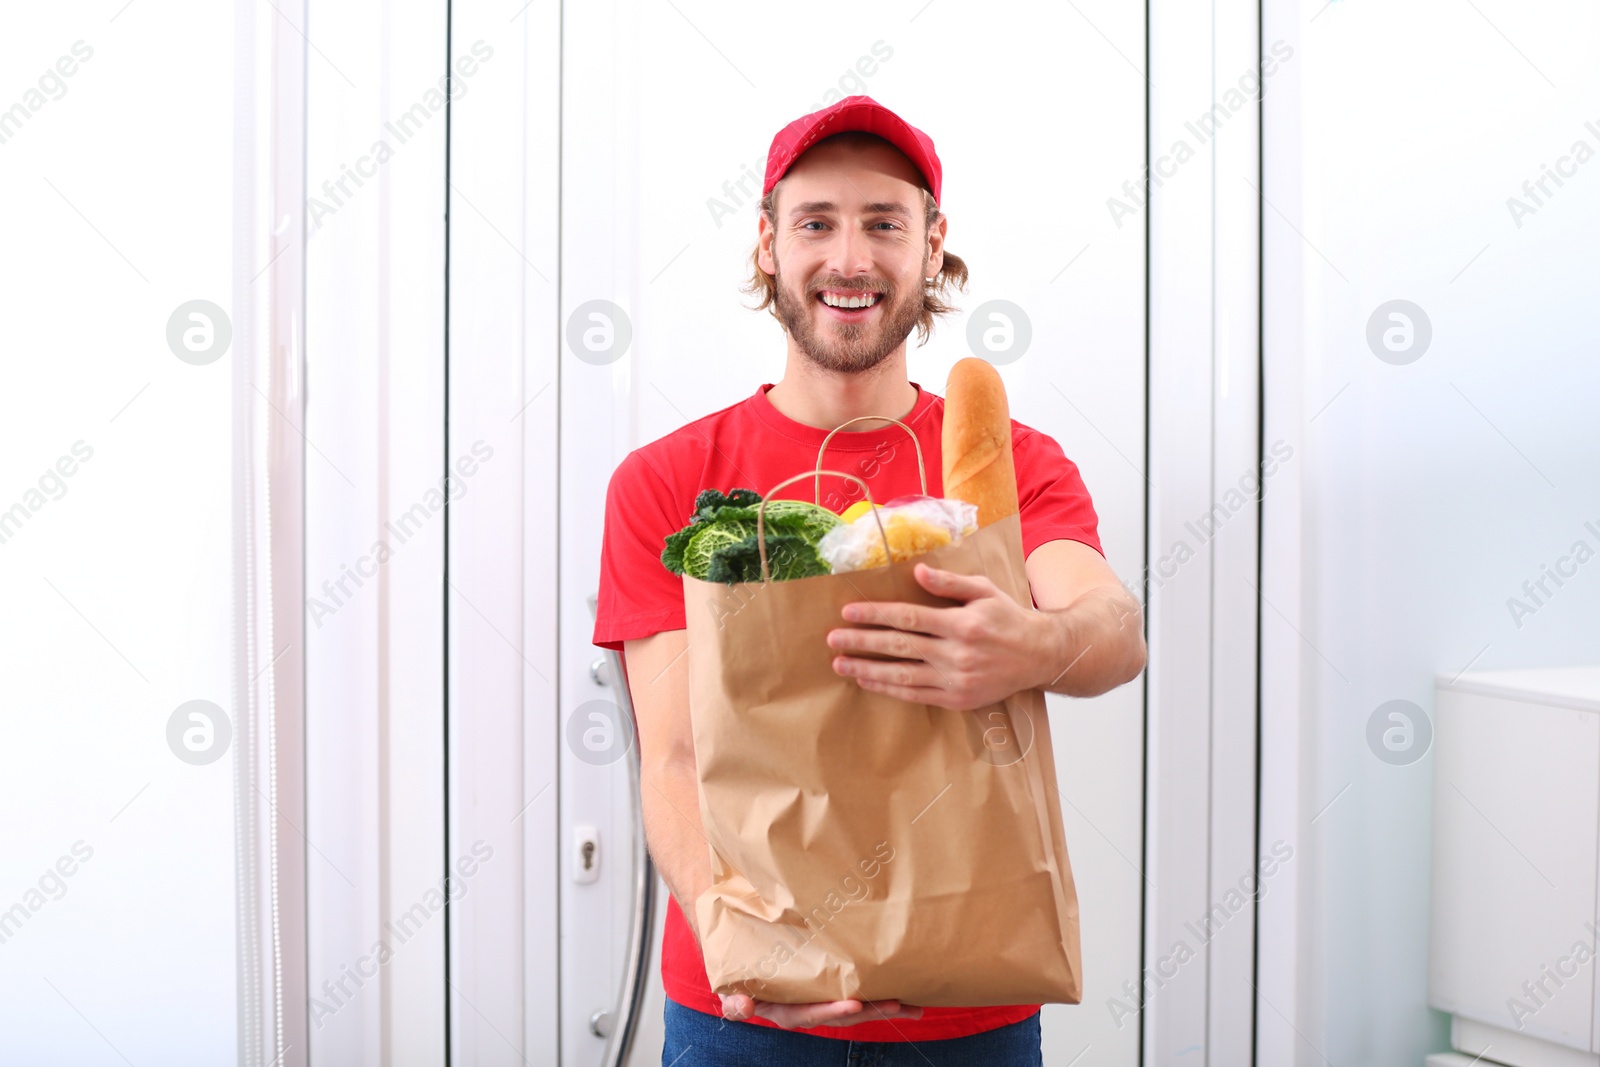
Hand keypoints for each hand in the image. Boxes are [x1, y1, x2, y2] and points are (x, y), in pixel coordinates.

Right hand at [718, 992, 922, 1029]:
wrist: (749, 970)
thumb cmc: (740, 980)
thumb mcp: (732, 992)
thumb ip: (735, 1003)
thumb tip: (741, 1006)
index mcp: (787, 1012)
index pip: (812, 1013)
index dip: (832, 1009)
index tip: (854, 1003)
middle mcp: (809, 1011)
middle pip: (843, 1014)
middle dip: (871, 1011)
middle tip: (898, 1004)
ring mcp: (823, 1003)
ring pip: (857, 1008)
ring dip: (883, 1007)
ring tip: (911, 1006)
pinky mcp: (832, 992)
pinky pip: (859, 997)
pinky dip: (881, 998)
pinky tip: (906, 997)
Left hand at [826, 562, 1058, 709]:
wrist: (1039, 656)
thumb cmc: (1008, 618)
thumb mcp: (984, 590)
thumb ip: (950, 582)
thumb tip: (918, 571)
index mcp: (963, 623)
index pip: (910, 618)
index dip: (876, 615)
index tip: (848, 613)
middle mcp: (958, 653)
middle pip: (900, 647)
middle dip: (862, 643)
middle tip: (832, 640)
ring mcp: (957, 680)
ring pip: (903, 675)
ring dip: (867, 669)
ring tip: (840, 664)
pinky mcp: (957, 699)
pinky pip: (915, 694)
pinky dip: (888, 688)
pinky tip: (867, 681)